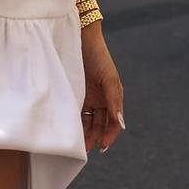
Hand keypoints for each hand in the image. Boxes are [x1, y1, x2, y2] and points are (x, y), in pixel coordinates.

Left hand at [79, 27, 124, 152]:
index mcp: (112, 97)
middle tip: (84, 150)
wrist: (80, 38)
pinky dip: (73, 122)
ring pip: (86, 121)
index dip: (109, 136)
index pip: (113, 122)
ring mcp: (87, 97)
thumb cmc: (98, 57)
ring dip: (83, 133)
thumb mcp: (108, 79)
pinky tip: (67, 131)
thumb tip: (121, 124)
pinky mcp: (74, 93)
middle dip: (93, 138)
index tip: (102, 146)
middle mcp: (100, 99)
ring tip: (76, 145)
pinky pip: (74, 112)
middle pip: (99, 125)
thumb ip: (114, 101)